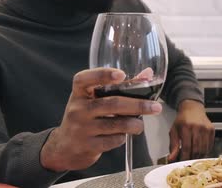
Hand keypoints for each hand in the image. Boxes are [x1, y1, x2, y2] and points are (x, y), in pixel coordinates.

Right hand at [40, 68, 162, 171]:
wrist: (65, 146)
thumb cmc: (86, 116)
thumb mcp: (95, 99)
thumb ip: (121, 87)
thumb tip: (148, 74)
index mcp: (79, 93)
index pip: (84, 79)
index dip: (103, 74)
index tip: (122, 74)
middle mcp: (77, 108)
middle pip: (112, 104)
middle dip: (138, 105)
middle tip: (156, 107)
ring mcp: (81, 128)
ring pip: (116, 124)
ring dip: (135, 124)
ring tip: (140, 125)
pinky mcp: (86, 145)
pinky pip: (112, 141)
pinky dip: (122, 138)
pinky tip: (123, 135)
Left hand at [168, 99, 214, 160]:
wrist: (193, 108)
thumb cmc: (182, 120)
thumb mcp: (174, 131)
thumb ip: (173, 145)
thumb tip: (171, 158)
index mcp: (186, 127)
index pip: (186, 147)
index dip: (184, 157)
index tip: (181, 162)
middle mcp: (198, 127)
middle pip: (196, 149)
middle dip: (191, 158)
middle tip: (187, 161)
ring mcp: (206, 128)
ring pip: (204, 149)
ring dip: (198, 156)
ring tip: (193, 156)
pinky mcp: (212, 130)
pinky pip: (210, 145)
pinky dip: (205, 151)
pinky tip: (199, 151)